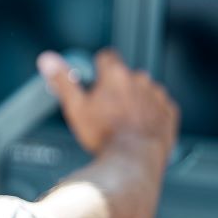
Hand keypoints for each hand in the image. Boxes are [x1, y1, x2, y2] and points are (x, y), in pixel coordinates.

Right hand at [37, 49, 178, 159]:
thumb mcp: (75, 107)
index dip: (99, 69)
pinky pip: (159, 106)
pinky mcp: (169, 111)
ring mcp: (157, 95)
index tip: (95, 83)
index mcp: (116, 74)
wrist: (133, 160)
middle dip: (116, 89)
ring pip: (143, 90)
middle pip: (125, 76)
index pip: (107, 57)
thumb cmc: (104, 136)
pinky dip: (150, 114)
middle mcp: (139, 80)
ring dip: (134, 101)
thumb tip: (47, 59)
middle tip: (106, 110)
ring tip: (123, 123)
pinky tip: (138, 128)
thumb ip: (62, 80)